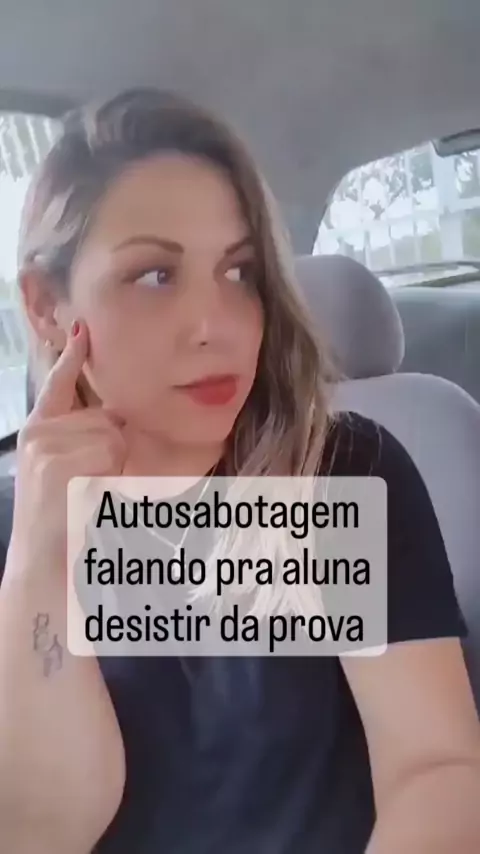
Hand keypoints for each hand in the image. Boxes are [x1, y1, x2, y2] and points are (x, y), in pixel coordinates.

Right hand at [11, 319, 125, 563]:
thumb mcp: (72, 471)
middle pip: (106, 419)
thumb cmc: (63, 520)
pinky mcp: (54, 463)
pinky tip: (87, 494)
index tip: (81, 328)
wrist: (43, 563)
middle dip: (113, 450)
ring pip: (111, 436)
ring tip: (87, 491)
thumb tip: (115, 421)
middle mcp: (37, 433)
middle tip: (92, 484)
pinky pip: (108, 453)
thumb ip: (86, 441)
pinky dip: (110, 475)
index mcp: (39, 432)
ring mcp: (42, 446)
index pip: (57, 385)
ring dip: (114, 466)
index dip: (71, 356)